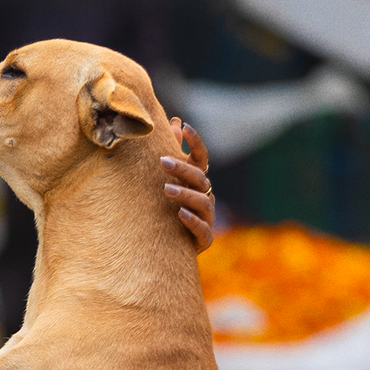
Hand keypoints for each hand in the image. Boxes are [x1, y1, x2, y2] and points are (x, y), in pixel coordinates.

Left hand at [161, 120, 214, 250]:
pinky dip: (192, 221)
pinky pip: (202, 230)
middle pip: (199, 178)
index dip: (196, 142)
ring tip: (166, 189)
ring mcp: (207, 218)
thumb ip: (172, 152)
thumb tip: (174, 121)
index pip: (201, 158)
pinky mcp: (204, 239)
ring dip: (185, 194)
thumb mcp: (168, 181)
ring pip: (202, 203)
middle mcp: (205, 197)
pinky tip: (179, 214)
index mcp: (198, 182)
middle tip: (162, 161)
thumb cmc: (166, 210)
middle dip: (182, 169)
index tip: (185, 126)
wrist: (168, 249)